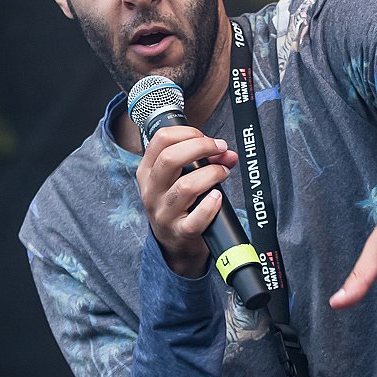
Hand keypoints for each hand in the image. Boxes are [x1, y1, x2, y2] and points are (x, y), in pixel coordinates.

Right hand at [136, 125, 238, 277]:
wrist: (175, 244)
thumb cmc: (180, 204)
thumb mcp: (182, 178)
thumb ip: (206, 161)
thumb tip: (228, 153)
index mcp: (147, 172)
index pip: (160, 140)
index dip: (187, 132)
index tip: (205, 136)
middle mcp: (151, 192)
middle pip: (170, 158)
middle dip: (201, 147)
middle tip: (220, 148)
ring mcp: (164, 213)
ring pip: (186, 186)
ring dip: (211, 174)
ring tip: (223, 172)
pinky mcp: (180, 232)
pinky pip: (196, 218)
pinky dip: (211, 205)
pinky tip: (218, 197)